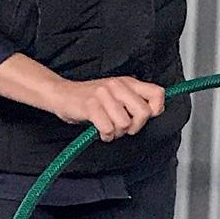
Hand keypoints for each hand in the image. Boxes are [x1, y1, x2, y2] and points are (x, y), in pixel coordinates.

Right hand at [52, 75, 167, 140]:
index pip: (157, 93)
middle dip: (135, 126)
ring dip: (117, 132)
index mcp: (128, 82)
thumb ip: (134, 100)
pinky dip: (105, 136)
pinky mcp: (91, 106)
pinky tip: (100, 132)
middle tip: (124, 127)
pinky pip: (108, 128)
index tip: (144, 117)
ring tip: (108, 128)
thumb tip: (154, 112)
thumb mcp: (116, 94)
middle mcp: (118, 86)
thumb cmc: (90, 98)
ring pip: (125, 124)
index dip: (156, 110)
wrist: (61, 94)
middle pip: (144, 113)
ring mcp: (104, 95)